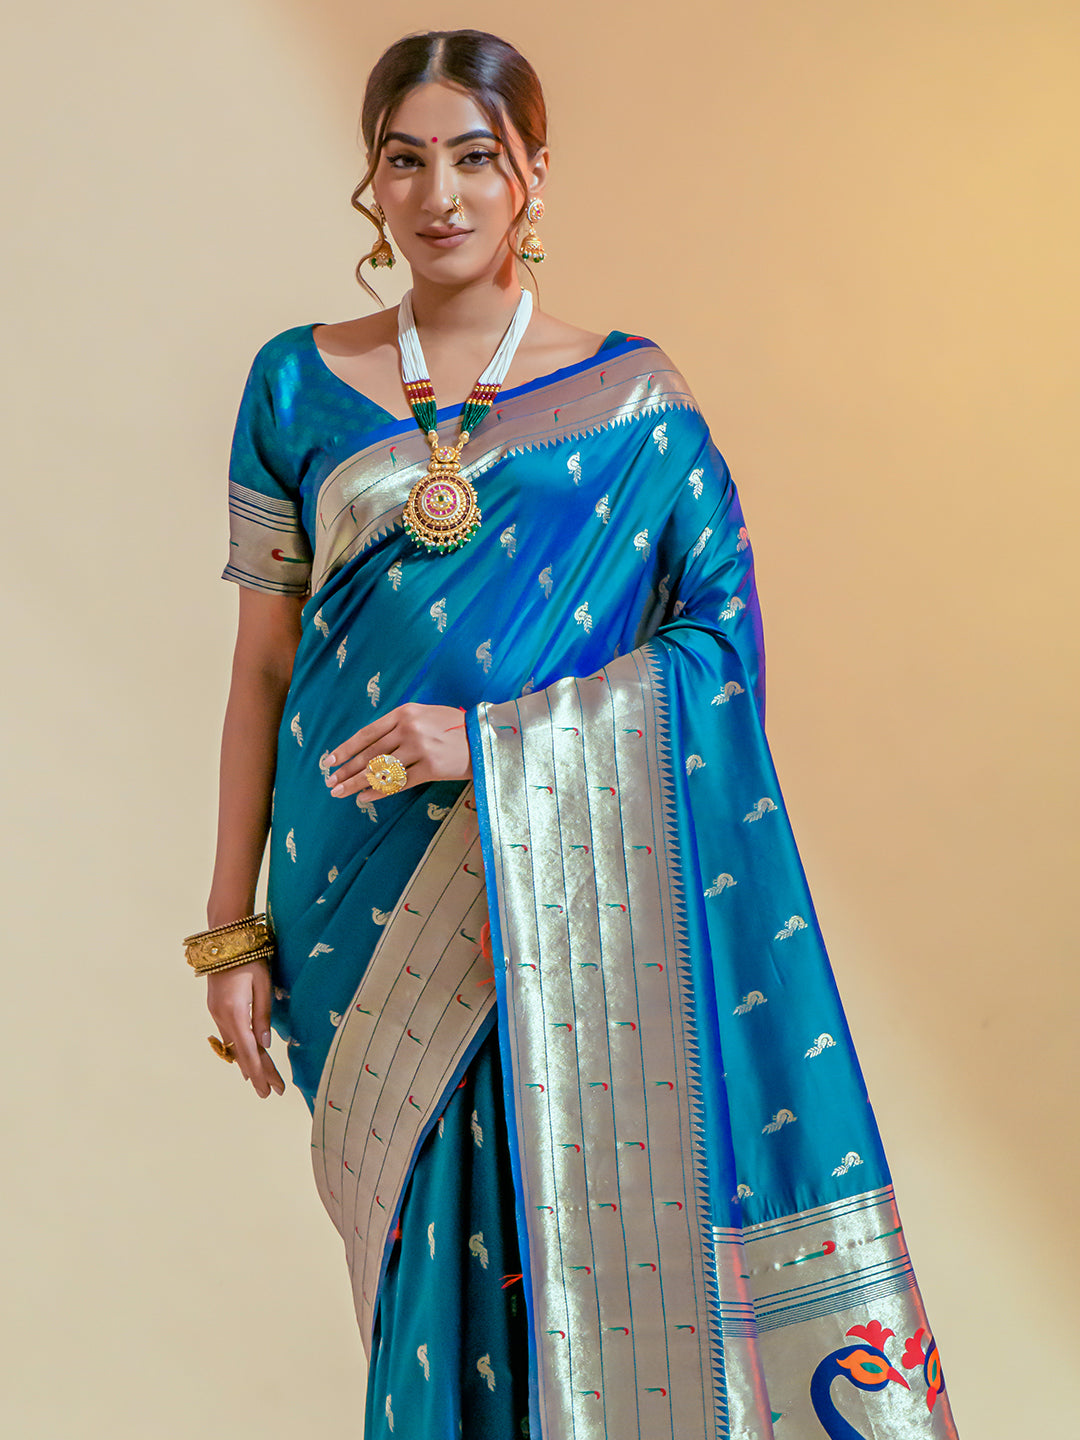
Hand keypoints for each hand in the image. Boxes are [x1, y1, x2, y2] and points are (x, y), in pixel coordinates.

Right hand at [205, 959, 285, 1098]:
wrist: (223, 941)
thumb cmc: (249, 958)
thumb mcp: (262, 985)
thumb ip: (263, 1016)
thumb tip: (265, 1045)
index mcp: (235, 1013)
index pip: (249, 1052)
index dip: (261, 1073)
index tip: (270, 1091)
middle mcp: (222, 1017)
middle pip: (242, 1053)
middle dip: (258, 1073)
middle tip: (272, 1093)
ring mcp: (216, 1013)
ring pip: (234, 1046)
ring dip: (248, 1062)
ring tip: (261, 1080)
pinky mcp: (216, 1008)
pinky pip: (228, 1035)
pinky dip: (239, 1049)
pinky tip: (245, 1057)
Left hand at [325, 702, 470, 800]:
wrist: (484, 737)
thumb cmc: (452, 727)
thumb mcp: (423, 715)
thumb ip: (398, 725)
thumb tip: (368, 748)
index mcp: (404, 713)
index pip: (366, 734)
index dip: (345, 749)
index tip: (329, 761)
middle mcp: (409, 729)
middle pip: (369, 754)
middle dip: (346, 770)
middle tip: (330, 782)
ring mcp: (420, 749)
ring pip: (381, 770)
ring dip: (357, 783)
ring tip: (341, 792)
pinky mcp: (431, 768)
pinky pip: (399, 783)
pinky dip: (379, 791)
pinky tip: (365, 798)